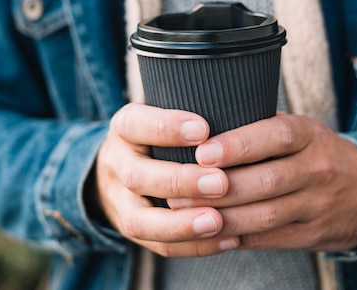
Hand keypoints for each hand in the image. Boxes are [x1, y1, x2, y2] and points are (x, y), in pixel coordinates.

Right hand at [94, 103, 240, 256]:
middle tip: (221, 182)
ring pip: (140, 220)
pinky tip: (227, 239)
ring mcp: (119, 201)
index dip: (167, 128)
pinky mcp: (131, 230)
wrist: (117, 168)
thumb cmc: (156, 135)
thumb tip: (239, 109)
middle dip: (181, 181)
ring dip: (182, 224)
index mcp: (124, 128)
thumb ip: (188, 111)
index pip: (137, 124)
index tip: (204, 129)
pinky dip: (193, 246)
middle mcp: (116, 164)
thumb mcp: (161, 113)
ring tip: (218, 221)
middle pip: (138, 176)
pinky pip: (158, 245)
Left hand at [169, 114, 356, 251]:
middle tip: (180, 188)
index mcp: (309, 135)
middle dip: (220, 187)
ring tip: (187, 213)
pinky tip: (211, 232)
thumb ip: (257, 124)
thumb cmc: (313, 153)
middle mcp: (317, 169)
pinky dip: (239, 237)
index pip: (276, 135)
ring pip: (266, 214)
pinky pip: (271, 239)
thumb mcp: (297, 128)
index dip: (238, 144)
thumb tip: (201, 119)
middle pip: (267, 180)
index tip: (203, 152)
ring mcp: (318, 204)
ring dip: (223, 216)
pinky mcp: (313, 234)